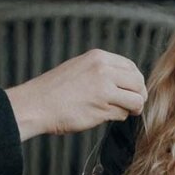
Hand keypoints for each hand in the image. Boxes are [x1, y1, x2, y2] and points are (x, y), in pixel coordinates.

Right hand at [4, 49, 146, 139]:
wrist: (35, 105)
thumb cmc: (54, 90)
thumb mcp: (79, 68)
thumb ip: (102, 70)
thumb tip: (126, 81)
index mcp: (98, 58)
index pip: (131, 67)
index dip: (136, 81)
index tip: (132, 90)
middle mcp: (103, 71)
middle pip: (138, 83)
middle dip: (139, 96)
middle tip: (134, 105)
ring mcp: (104, 90)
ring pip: (135, 100)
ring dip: (131, 108)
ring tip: (121, 111)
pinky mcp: (102, 109)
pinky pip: (122, 114)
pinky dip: (118, 117)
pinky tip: (104, 116)